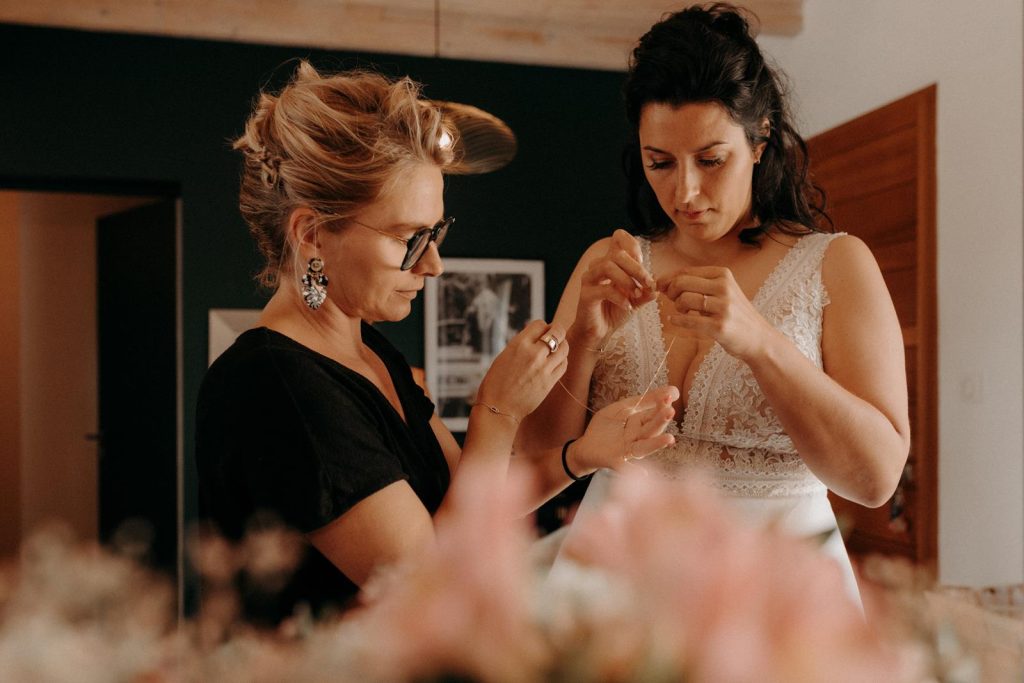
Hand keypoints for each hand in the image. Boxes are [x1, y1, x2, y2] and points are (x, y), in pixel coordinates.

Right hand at [475, 320, 568, 419]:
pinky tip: (556, 362)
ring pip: (564, 348)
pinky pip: (564, 364)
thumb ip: (522, 345)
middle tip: (555, 335)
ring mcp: (544, 368)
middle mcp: (533, 353)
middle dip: (558, 331)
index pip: (540, 324)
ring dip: (562, 345)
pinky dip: (562, 360)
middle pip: (558, 332)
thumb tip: (536, 337)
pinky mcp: (550, 382)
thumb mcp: (505, 356)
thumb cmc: (496, 382)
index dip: (543, 327)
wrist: (498, 408)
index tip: (542, 332)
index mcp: (518, 344)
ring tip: (556, 349)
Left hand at [571, 385, 678, 472]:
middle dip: (661, 420)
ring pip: (644, 447)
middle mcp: (637, 438)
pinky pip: (623, 466)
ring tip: (669, 439)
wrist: (586, 446)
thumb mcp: (623, 408)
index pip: (654, 414)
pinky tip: (643, 472)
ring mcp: (627, 450)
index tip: (672, 394)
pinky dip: (633, 470)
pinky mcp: (614, 460)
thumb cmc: (606, 427)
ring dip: (656, 444)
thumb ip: (643, 400)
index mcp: (639, 423)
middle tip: (670, 411)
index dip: (662, 404)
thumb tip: (670, 389)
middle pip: (651, 429)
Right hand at [574, 229, 657, 345]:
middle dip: (637, 269)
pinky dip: (620, 297)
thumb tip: (656, 286)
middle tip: (648, 283)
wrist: (600, 331)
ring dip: (627, 280)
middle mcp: (598, 266)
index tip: (643, 264)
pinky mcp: (586, 294)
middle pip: (617, 254)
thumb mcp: (637, 299)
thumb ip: (647, 291)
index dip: (633, 247)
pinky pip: (604, 289)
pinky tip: (627, 307)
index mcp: (611, 261)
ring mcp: (590, 279)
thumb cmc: (616, 311)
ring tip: (637, 294)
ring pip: (607, 266)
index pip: (619, 237)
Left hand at [657, 266, 774, 360]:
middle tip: (672, 301)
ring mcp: (723, 307)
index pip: (686, 271)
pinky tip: (675, 320)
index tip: (660, 286)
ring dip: (676, 307)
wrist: (758, 338)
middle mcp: (724, 287)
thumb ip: (697, 284)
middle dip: (670, 291)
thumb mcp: (722, 291)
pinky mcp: (720, 326)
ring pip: (684, 299)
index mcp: (723, 275)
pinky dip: (677, 320)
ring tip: (682, 311)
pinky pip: (689, 320)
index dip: (668, 279)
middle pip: (682, 282)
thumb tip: (664, 281)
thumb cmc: (735, 314)